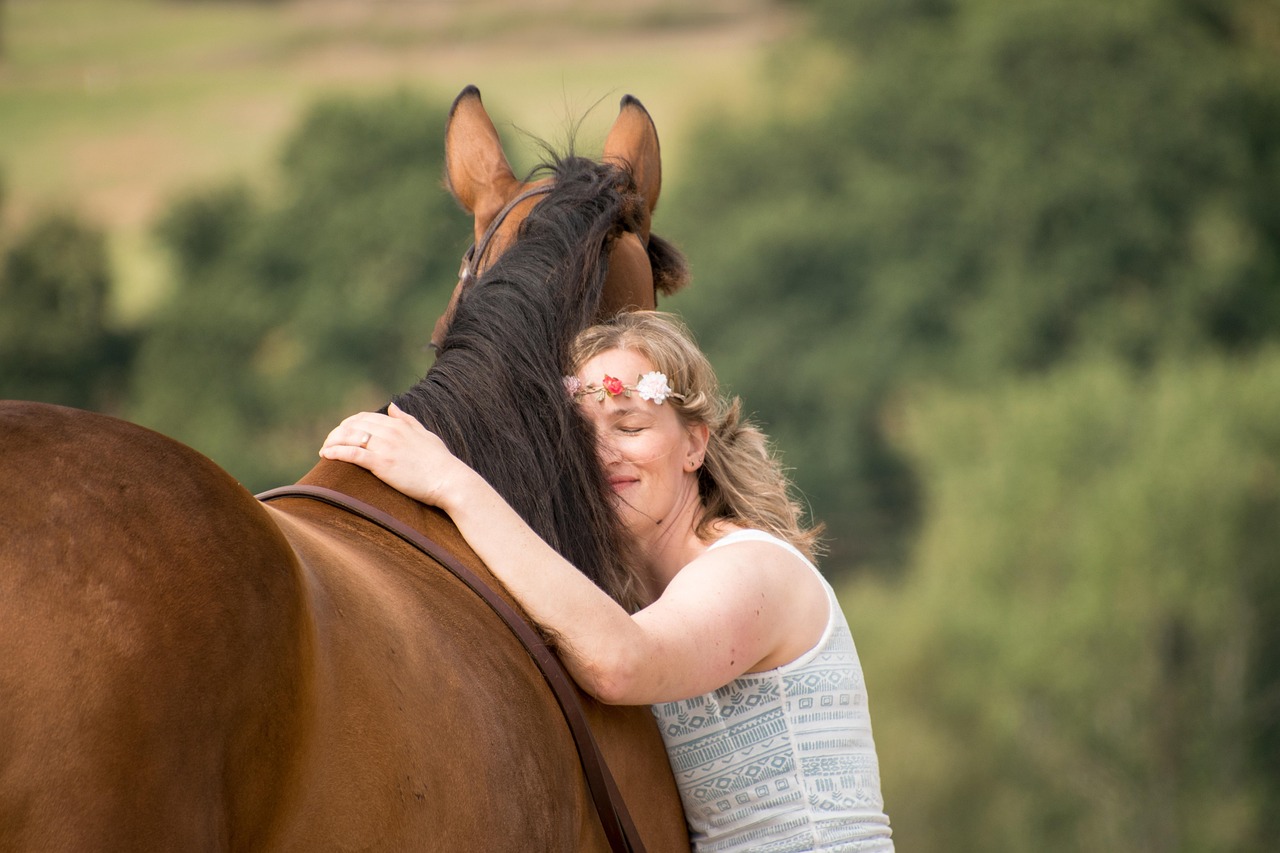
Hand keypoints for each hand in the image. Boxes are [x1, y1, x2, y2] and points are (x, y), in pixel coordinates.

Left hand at [319, 403, 470, 507]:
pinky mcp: (382, 463)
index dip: (349, 425)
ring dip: (332, 442)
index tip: (342, 435)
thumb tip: (393, 406)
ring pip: (349, 436)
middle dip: (337, 433)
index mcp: (399, 424)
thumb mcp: (425, 435)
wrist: (450, 481)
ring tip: (324, 451)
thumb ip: (407, 420)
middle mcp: (390, 432)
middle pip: (353, 425)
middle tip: (329, 444)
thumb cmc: (440, 462)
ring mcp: (385, 447)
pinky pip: (352, 453)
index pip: (365, 417)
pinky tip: (327, 455)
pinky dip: (336, 452)